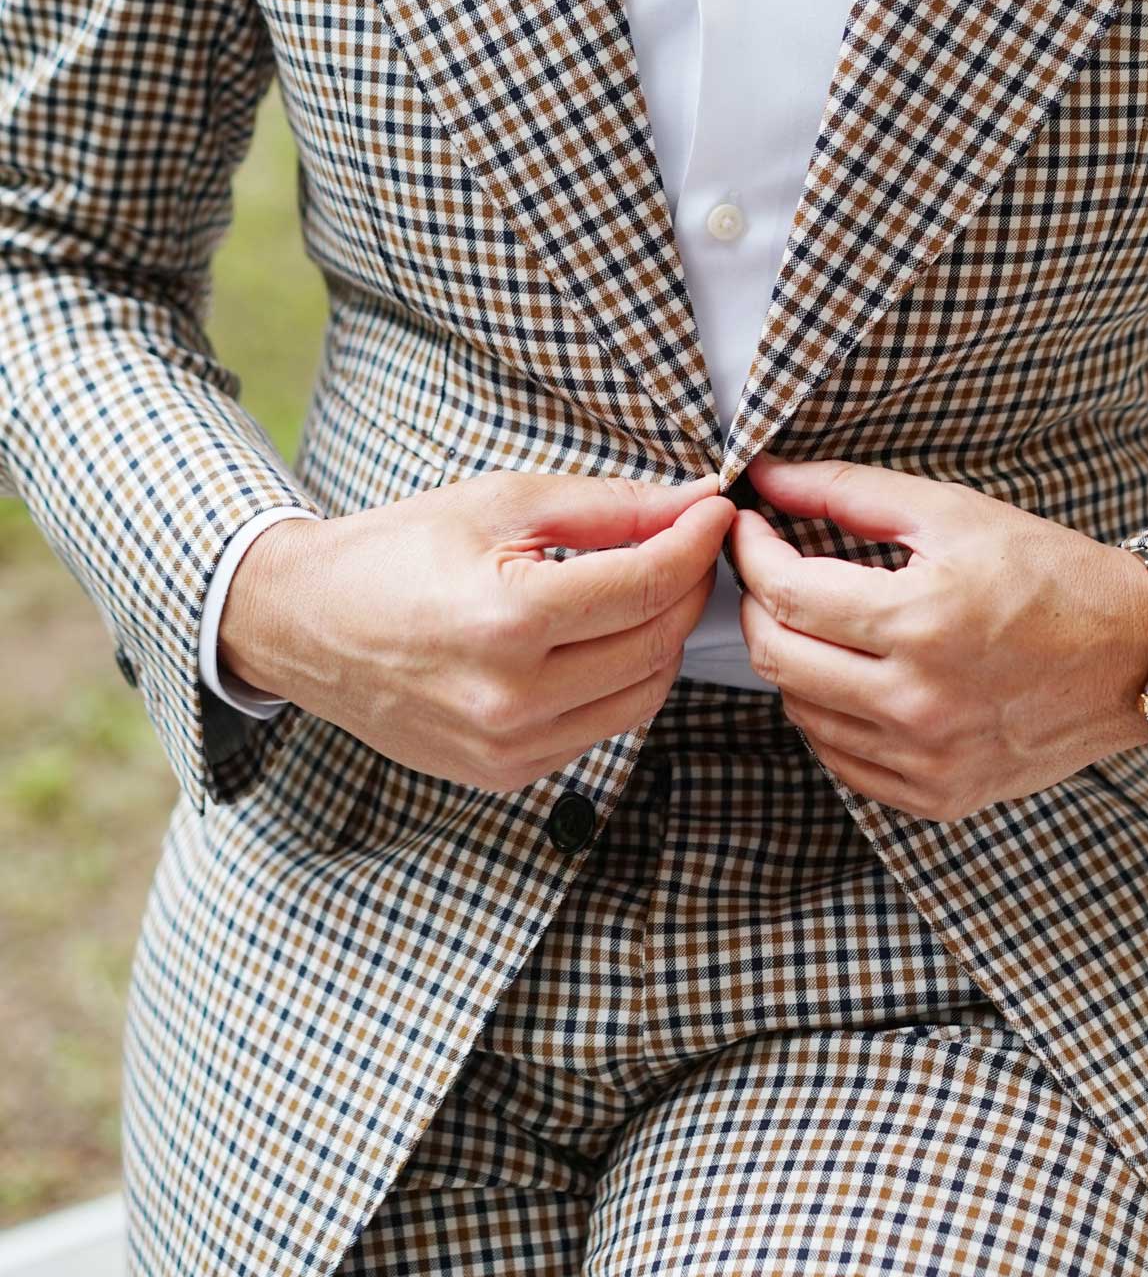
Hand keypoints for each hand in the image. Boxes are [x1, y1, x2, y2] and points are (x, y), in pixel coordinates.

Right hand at [218, 468, 733, 788]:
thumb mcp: (501, 503)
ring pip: (643, 695)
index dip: (697, 543)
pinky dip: (619, 681)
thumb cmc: (395, 552)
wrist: (304, 624)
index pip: (648, 585)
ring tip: (643, 591)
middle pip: (658, 644)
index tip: (714, 512)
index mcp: (508, 620)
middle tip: (686, 545)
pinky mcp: (505, 773)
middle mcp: (512, 698)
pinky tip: (597, 640)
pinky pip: (601, 728)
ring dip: (661, 639)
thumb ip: (609, 507)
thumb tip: (694, 502)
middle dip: (687, 589)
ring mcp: (509, 747)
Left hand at [729, 453, 1147, 822]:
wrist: (1136, 658)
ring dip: (794, 659)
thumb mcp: (954, 514)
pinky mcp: (938, 796)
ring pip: (801, 712)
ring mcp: (927, 760)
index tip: (750, 529)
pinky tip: (855, 678)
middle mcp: (918, 703)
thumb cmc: (1050, 575)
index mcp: (921, 623)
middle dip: (756, 605)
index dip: (751, 553)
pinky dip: (830, 715)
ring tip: (822, 622)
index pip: (784, 593)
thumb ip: (849, 492)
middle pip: (777, 657)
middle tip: (773, 573)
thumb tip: (768, 477)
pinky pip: (841, 761)